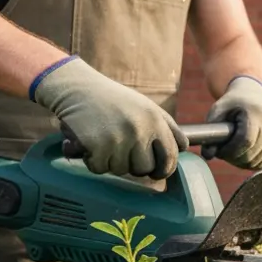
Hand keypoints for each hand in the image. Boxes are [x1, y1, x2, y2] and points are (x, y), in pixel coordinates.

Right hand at [30, 56, 188, 178]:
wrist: (77, 87)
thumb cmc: (113, 100)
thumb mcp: (146, 107)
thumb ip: (167, 127)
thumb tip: (184, 148)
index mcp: (156, 120)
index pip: (170, 156)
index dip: (164, 169)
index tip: (157, 173)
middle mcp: (140, 130)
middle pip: (145, 168)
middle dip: (134, 165)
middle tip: (122, 152)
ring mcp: (119, 138)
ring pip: (121, 170)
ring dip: (111, 161)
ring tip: (104, 142)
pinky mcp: (97, 145)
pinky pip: (100, 168)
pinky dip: (93, 161)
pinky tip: (90, 145)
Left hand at [201, 76, 261, 169]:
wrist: (255, 96)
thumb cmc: (233, 104)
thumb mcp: (218, 111)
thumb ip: (210, 132)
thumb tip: (207, 156)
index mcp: (256, 113)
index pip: (246, 141)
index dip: (230, 151)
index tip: (219, 152)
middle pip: (252, 154)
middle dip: (234, 158)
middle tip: (224, 153)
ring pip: (259, 161)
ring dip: (243, 162)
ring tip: (233, 153)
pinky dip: (253, 162)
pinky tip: (244, 153)